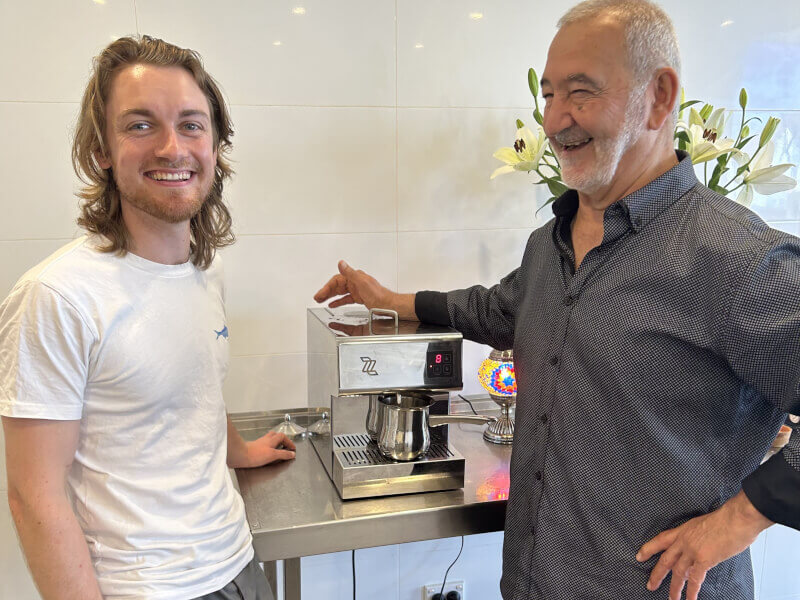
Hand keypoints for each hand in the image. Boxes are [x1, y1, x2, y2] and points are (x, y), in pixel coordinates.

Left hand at [247, 431, 296, 466]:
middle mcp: (266, 440)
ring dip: (274, 442)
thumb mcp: (272, 455)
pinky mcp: (254, 447)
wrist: (240, 455)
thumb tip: (292, 454)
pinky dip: (268, 447)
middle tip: (285, 446)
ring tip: (277, 449)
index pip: (283, 437)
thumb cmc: (255, 454)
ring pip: (269, 439)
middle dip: (281, 439)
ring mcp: (259, 443)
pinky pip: (263, 445)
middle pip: (275, 435)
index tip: (292, 448)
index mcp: (271, 440)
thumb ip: (283, 454)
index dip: (289, 442)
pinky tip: (266, 452)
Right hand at [314, 260, 392, 309]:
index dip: (327, 287)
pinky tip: (333, 304)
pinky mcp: (360, 297)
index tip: (320, 293)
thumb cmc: (379, 296)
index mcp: (356, 277)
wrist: (389, 306)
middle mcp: (356, 282)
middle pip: (337, 286)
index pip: (337, 280)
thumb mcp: (363, 283)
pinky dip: (339, 301)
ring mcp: (358, 290)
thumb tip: (341, 263)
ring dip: (330, 296)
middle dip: (326, 291)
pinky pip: (346, 298)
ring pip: (340, 292)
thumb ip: (350, 273)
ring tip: (321, 300)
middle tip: (317, 298)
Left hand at [637, 491, 771, 599]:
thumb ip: (698, 536)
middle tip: (650, 585)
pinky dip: (691, 592)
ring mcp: (692, 551)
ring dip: (674, 588)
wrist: (736, 519)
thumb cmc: (726, 519)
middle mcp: (684, 541)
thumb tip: (702, 547)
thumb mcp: (704, 524)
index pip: (661, 539)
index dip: (649, 548)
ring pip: (678, 572)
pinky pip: (695, 580)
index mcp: (683, 530)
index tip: (639, 556)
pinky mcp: (703, 560)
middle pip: (665, 560)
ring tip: (672, 599)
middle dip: (657, 574)